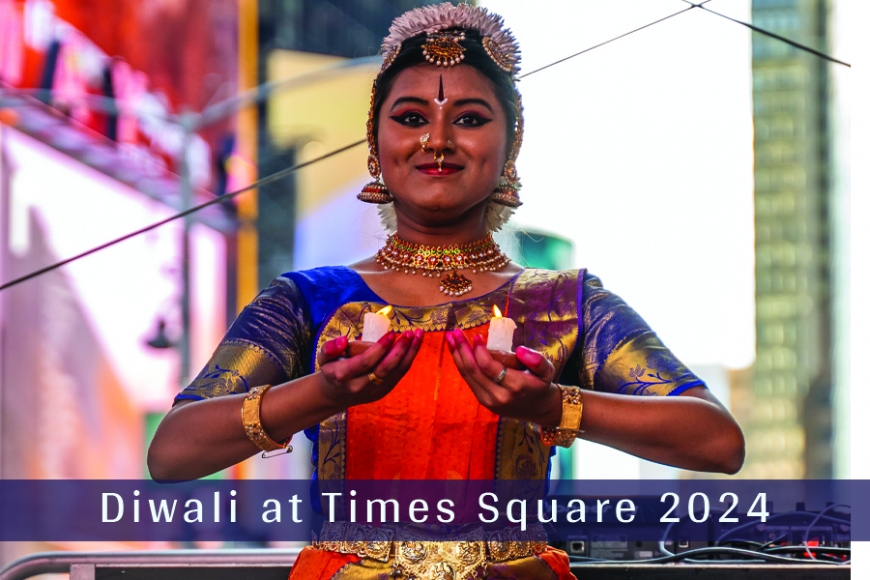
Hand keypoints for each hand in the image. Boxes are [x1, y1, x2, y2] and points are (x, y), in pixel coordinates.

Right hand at [317, 329, 423, 407]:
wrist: (336, 394)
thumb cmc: (331, 369)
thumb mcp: (323, 357)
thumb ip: (330, 347)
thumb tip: (343, 340)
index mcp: (344, 375)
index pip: (366, 362)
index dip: (380, 348)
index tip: (391, 334)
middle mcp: (360, 386)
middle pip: (384, 369)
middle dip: (399, 351)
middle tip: (409, 334)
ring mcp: (374, 391)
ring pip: (396, 372)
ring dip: (410, 353)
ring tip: (418, 335)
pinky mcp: (384, 391)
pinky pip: (399, 374)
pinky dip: (408, 358)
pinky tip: (414, 344)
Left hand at [445, 329, 561, 425]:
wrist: (538, 408)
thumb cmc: (541, 384)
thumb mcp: (548, 371)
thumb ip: (537, 360)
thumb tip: (519, 350)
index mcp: (515, 387)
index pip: (489, 368)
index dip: (480, 351)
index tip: (476, 336)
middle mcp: (499, 396)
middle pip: (474, 371)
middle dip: (463, 350)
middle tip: (456, 332)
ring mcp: (489, 400)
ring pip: (468, 376)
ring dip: (457, 356)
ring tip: (450, 338)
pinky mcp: (483, 401)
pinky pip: (469, 380)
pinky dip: (461, 364)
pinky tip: (456, 351)